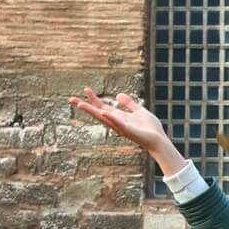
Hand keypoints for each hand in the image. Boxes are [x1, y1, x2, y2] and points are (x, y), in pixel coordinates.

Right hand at [69, 88, 184, 173]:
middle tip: (71, 99)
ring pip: (103, 118)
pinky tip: (104, 112)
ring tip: (80, 104)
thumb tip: (118, 95)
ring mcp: (120, 127)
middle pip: (97, 113)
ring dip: (91, 111)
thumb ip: (129, 103)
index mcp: (118, 117)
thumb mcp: (138, 110)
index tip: (85, 89)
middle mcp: (116, 122)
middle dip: (85, 106)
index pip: (102, 106)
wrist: (158, 139)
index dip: (94, 98)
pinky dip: (111, 118)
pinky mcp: (128, 131)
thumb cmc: (150, 127)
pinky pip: (118, 123)